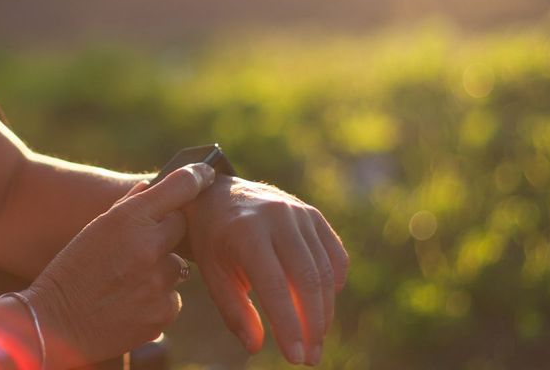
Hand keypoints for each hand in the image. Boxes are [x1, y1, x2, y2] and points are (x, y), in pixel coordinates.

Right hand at [25, 163, 215, 367]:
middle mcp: (148, 247)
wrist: (53, 325)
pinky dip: (156, 299)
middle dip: (165, 233)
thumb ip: (127, 207)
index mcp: (128, 219)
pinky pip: (172, 297)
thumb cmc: (70, 272)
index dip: (197, 177)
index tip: (207, 174)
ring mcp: (157, 282)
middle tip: (136, 248)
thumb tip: (152, 188)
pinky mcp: (163, 313)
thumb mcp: (94, 230)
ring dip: (159, 271)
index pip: (179, 187)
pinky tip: (129, 303)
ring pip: (176, 266)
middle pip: (180, 227)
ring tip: (125, 282)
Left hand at [183, 176, 348, 365]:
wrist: (220, 194)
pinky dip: (335, 283)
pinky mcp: (313, 215)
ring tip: (316, 340)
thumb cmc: (214, 241)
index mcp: (246, 232)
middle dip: (313, 325)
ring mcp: (299, 213)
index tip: (295, 357)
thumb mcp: (214, 274)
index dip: (288, 324)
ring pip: (325, 271)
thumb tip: (256, 346)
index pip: (275, 286)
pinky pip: (336, 255)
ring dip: (325, 311)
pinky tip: (324, 305)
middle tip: (311, 358)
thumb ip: (234, 311)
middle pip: (307, 280)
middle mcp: (277, 217)